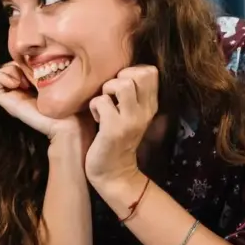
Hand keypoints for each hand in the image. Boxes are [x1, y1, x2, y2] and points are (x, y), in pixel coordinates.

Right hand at [0, 62, 90, 141]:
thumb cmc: (71, 102)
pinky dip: (1, 78)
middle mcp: (20, 89)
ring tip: (23, 80)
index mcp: (33, 82)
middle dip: (17, 63)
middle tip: (32, 74)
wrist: (69, 124)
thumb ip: (48, 68)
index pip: (18, 62)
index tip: (40, 65)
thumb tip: (32, 56)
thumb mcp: (59, 78)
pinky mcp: (7, 103)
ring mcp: (12, 96)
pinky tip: (17, 83)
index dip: (25, 58)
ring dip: (9, 70)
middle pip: (8, 66)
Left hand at [85, 65, 158, 185]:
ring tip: (104, 105)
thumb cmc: (116, 138)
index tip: (120, 86)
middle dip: (119, 77)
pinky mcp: (114, 130)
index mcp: (150, 105)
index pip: (150, 71)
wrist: (114, 173)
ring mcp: (131, 121)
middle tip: (111, 95)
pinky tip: (97, 119)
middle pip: (139, 73)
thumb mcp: (130, 114)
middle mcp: (145, 111)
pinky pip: (102, 102)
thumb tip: (118, 71)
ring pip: (122, 85)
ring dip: (106, 91)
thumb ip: (130, 94)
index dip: (131, 71)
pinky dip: (94, 107)